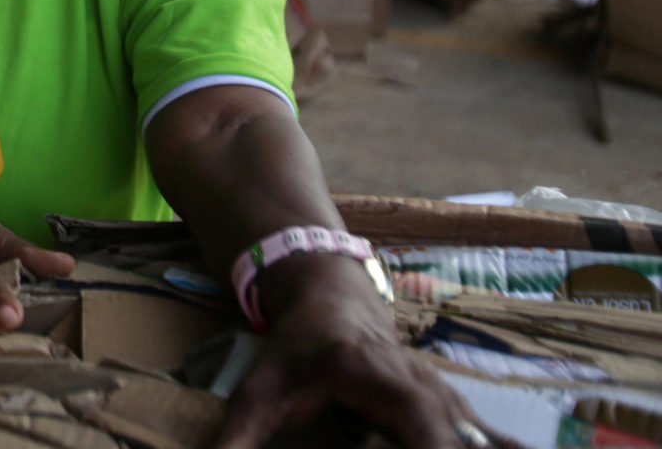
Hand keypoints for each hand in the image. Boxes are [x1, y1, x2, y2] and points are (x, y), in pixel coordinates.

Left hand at [216, 291, 506, 448]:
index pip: (422, 423)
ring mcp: (448, 399)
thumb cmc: (295, 348)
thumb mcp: (259, 389)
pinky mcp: (459, 412)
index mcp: (377, 376)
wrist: (331, 296)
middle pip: (462, 440)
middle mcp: (425, 386)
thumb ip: (238, 437)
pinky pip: (492, 442)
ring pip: (486, 441)